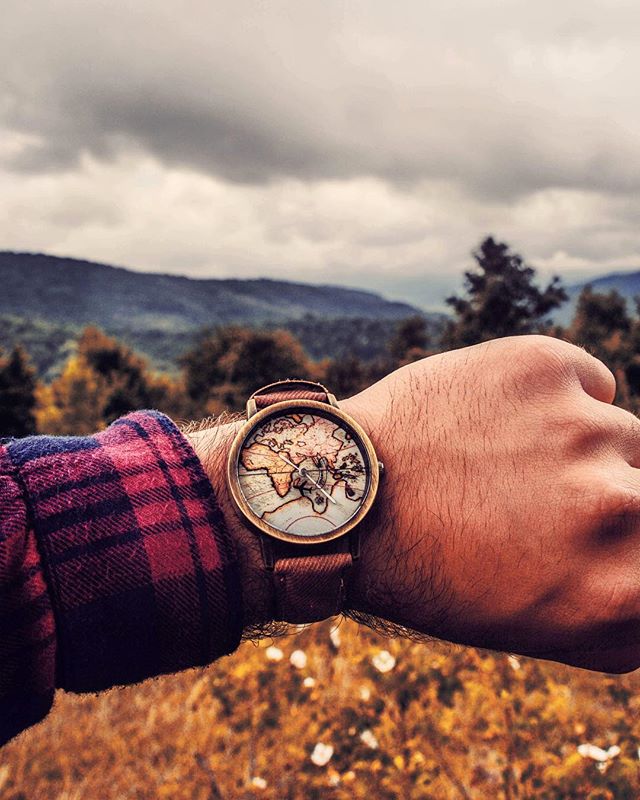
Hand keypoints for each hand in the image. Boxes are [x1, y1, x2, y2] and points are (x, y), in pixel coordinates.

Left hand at [342, 335, 639, 672]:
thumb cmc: (437, 573)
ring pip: (619, 437)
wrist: (346, 496)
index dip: (629, 548)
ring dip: (575, 452)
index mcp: (622, 593)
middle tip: (536, 505)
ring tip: (498, 464)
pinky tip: (500, 421)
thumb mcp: (545, 627)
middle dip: (608, 502)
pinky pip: (588, 384)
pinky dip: (556, 401)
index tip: (587, 532)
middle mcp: (619, 509)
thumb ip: (631, 610)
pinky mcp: (545, 368)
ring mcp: (585, 430)